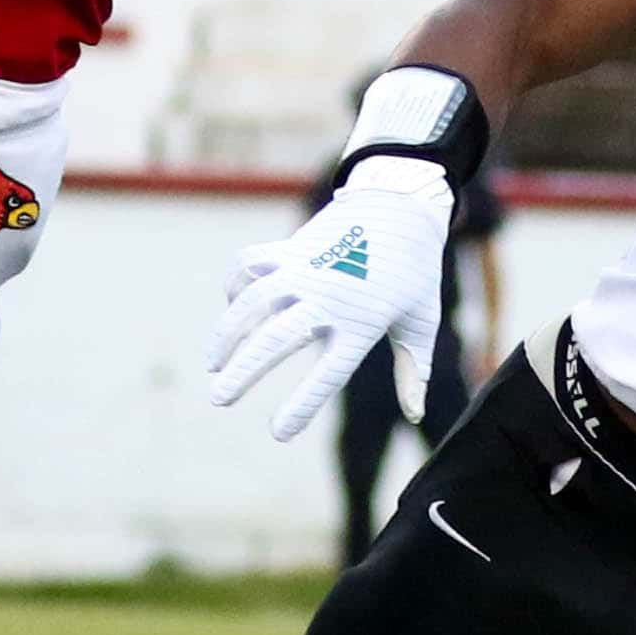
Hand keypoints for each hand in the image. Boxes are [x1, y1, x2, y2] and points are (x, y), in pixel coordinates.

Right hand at [202, 157, 453, 440]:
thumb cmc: (416, 269)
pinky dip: (236, 286)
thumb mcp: (421, 321)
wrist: (404, 202)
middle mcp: (329, 297)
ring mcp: (306, 268)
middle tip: (218, 400)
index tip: (278, 432)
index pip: (326, 375)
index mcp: (362, 323)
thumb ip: (414, 370)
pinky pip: (251, 265)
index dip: (301, 406)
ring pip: (252, 301)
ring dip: (227, 334)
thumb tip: (415, 416)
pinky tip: (233, 308)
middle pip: (275, 339)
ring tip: (213, 365)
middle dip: (243, 372)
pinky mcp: (292, 246)